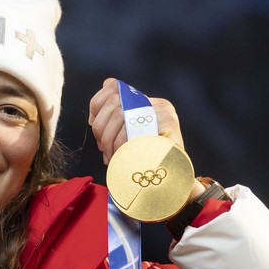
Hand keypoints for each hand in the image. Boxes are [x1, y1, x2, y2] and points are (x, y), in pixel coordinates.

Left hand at [88, 78, 205, 200]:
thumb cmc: (148, 161)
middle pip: (115, 104)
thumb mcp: (130, 136)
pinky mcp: (170, 129)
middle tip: (103, 149)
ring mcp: (166, 115)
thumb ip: (115, 122)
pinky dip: (122, 145)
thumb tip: (94, 116)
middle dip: (102, 129)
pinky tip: (120, 155)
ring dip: (110, 140)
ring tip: (111, 156)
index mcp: (147, 102)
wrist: (174, 181)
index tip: (93, 125)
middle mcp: (158, 104)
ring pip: (121, 117)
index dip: (97, 106)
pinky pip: (135, 132)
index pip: (113, 87)